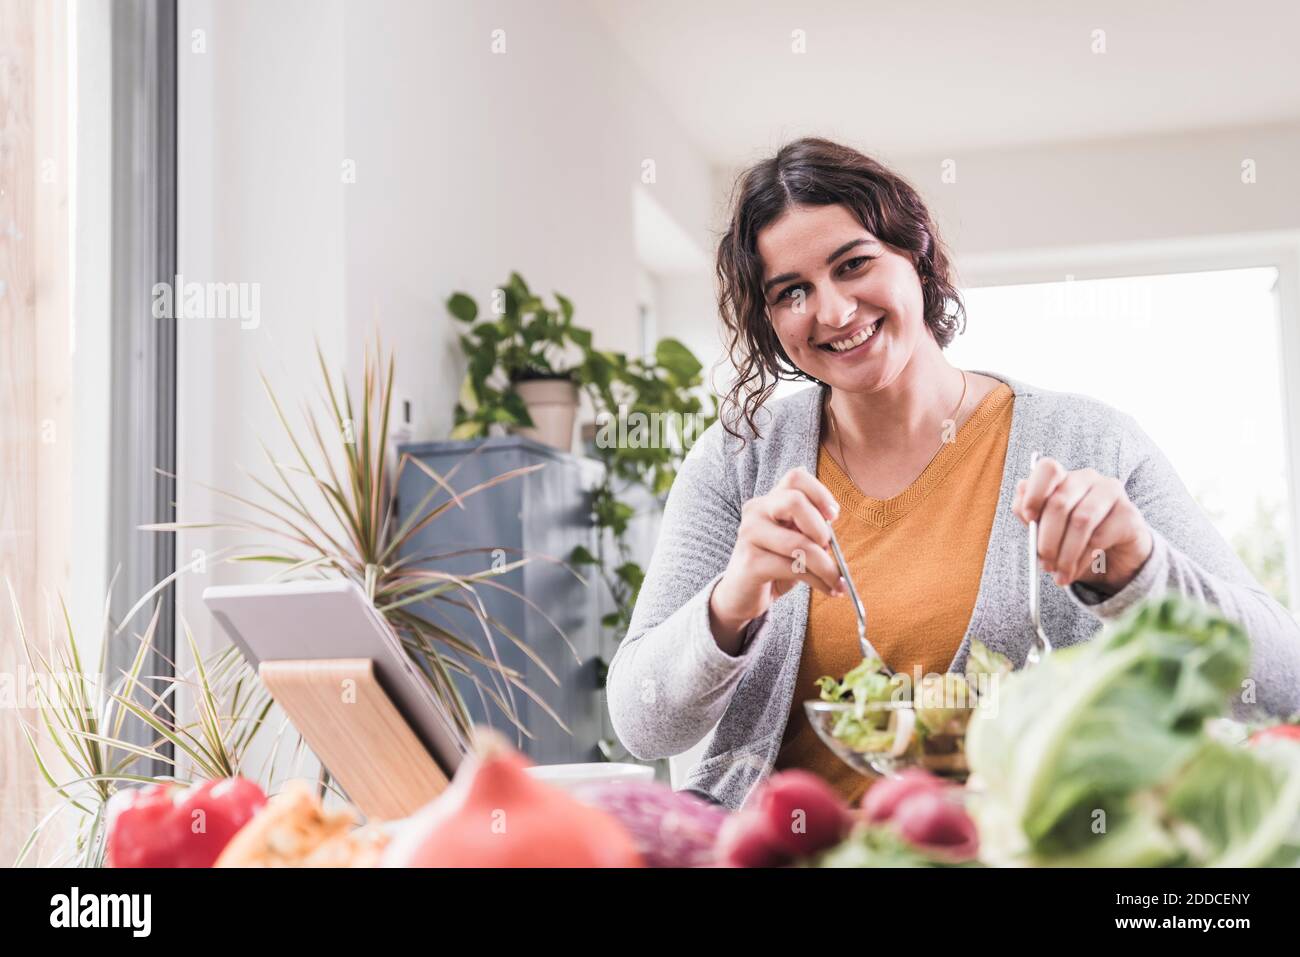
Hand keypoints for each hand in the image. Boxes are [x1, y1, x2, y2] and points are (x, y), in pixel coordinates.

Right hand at [710, 466, 844, 648]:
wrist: (741, 594)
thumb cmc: (774, 565)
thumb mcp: (794, 540)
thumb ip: (809, 527)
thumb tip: (832, 521)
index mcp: (769, 501)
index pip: (796, 477)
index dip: (820, 493)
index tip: (833, 517)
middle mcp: (756, 511)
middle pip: (795, 501)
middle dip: (820, 528)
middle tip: (828, 548)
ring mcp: (750, 535)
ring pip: (799, 543)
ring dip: (826, 566)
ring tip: (836, 580)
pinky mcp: (751, 562)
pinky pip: (793, 568)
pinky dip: (818, 581)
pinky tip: (827, 588)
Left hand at [1012, 457, 1153, 595]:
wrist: (1113, 557)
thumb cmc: (1071, 538)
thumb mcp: (1045, 529)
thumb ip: (1029, 516)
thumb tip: (1022, 508)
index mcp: (1062, 478)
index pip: (1047, 469)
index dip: (1035, 493)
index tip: (1028, 519)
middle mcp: (1087, 478)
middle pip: (1060, 502)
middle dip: (1047, 539)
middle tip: (1044, 564)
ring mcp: (1111, 493)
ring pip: (1081, 521)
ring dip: (1066, 554)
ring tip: (1059, 574)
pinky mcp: (1129, 513)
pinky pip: (1100, 537)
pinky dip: (1082, 559)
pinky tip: (1075, 571)